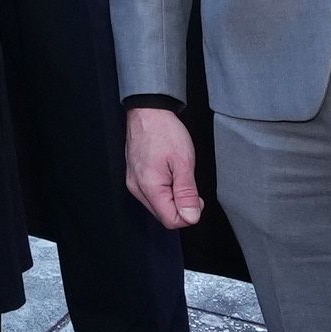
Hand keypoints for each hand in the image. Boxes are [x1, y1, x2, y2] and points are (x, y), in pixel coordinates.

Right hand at [125, 104, 206, 229]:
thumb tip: (191, 218)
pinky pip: (151, 194)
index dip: (188, 215)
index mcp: (149, 186)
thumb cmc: (165, 132)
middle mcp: (136, 188)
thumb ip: (187, 193)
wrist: (148, 111)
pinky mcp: (134, 176)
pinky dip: (164, 190)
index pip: (170, 220)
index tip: (197, 198)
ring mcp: (133, 182)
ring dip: (173, 198)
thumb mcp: (183, 162)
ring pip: (157, 205)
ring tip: (179, 175)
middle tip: (190, 184)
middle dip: (181, 206)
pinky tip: (169, 174)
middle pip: (162, 215)